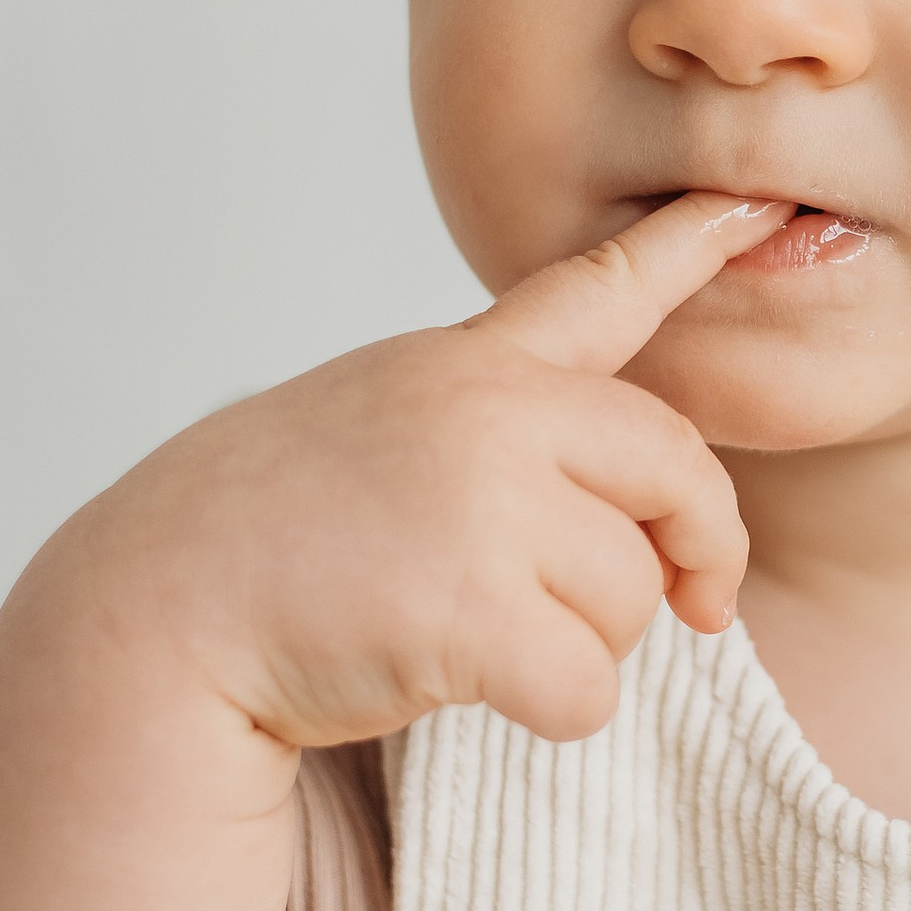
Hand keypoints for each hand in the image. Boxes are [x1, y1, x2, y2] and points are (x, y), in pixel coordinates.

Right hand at [70, 189, 792, 756]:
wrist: (153, 608)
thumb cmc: (273, 536)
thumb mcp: (382, 429)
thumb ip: (497, 431)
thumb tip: (639, 519)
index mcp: (465, 364)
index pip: (596, 289)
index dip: (688, 246)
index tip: (757, 201)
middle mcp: (486, 412)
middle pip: (677, 470)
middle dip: (697, 549)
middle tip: (699, 602)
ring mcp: (482, 502)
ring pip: (636, 595)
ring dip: (584, 641)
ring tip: (478, 630)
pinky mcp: (473, 607)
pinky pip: (591, 683)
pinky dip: (554, 709)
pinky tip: (473, 687)